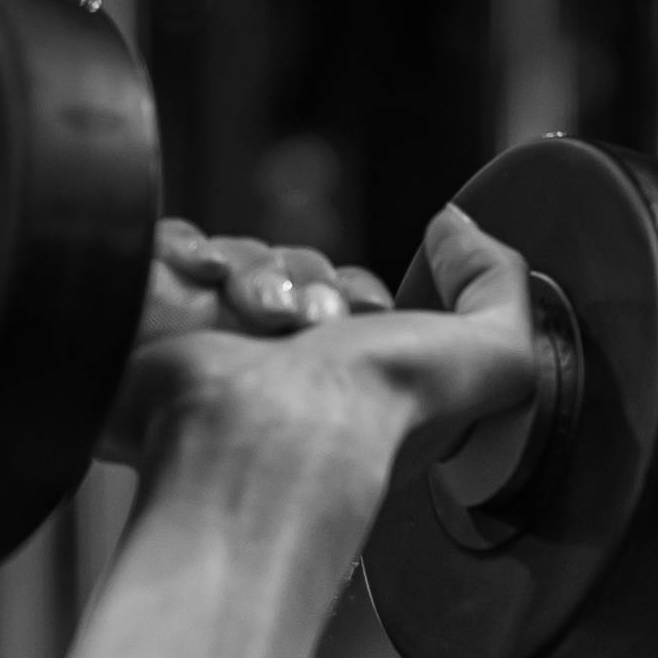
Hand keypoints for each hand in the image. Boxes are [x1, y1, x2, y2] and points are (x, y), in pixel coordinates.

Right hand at [101, 207, 543, 476]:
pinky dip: (184, 252)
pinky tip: (201, 278)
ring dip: (253, 270)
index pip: (348, 298)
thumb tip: (456, 225)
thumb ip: (499, 291)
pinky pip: (167, 256)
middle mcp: (286, 372)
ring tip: (258, 320)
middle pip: (291, 271)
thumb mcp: (492, 358)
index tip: (356, 319)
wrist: (265, 431)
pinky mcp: (158, 331)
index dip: (354, 293)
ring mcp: (217, 352)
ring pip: (235, 259)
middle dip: (302, 279)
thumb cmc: (376, 407)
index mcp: (356, 382)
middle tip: (306, 324)